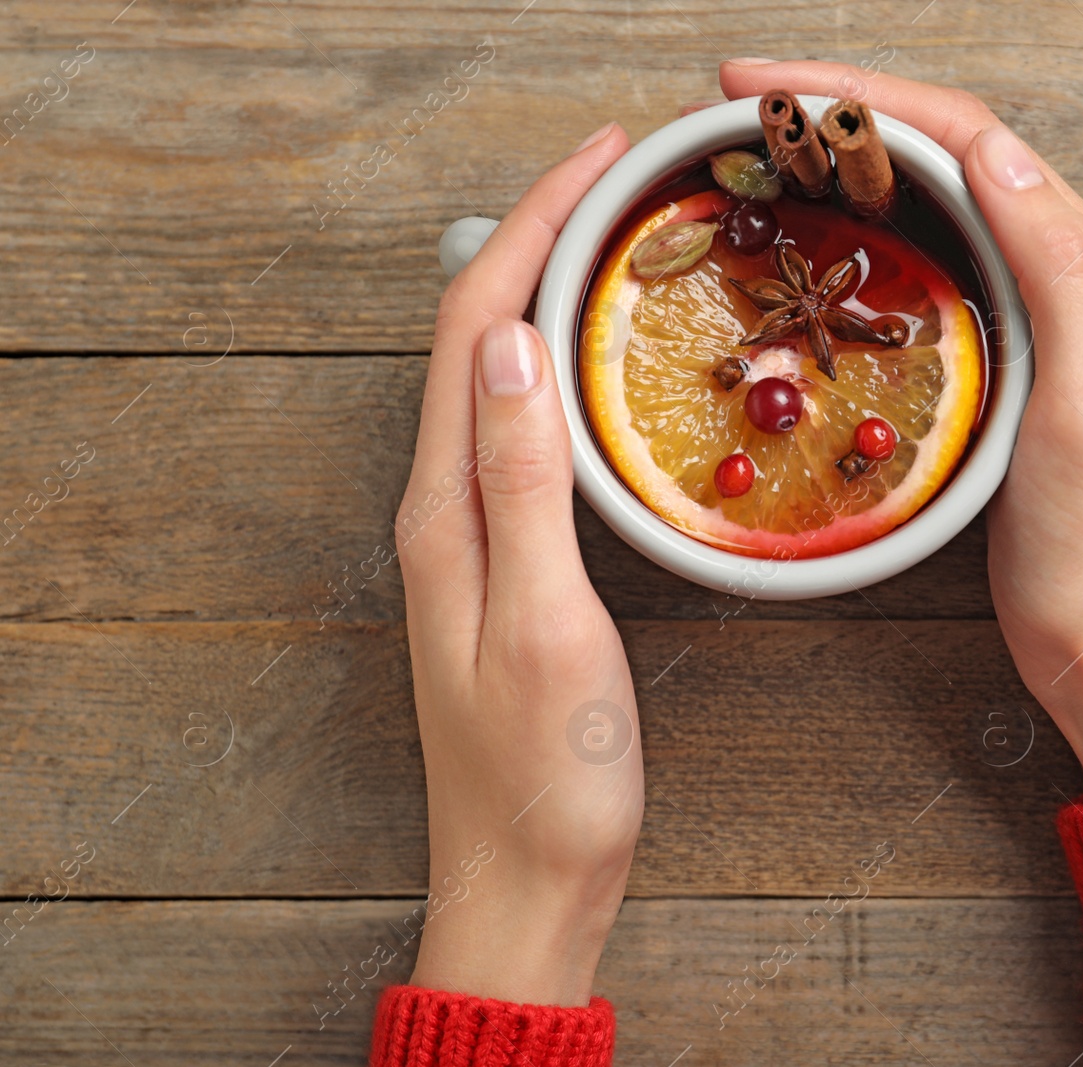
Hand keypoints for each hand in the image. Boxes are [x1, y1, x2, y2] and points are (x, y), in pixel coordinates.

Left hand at [396, 122, 642, 1004]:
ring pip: (495, 379)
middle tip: (620, 182)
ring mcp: (470, 536)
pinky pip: (519, 433)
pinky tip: (598, 370)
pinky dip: (558, 371)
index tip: (601, 162)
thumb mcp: (544, 621)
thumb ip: (523, 482)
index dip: (531, 227)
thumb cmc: (543, 777)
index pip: (472, 328)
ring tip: (613, 244)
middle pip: (473, 336)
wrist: (528, 881)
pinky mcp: (504, 563)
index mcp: (444, 511)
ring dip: (544, 294)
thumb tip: (507, 342)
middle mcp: (442, 509)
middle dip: (536, 237)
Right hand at [717, 61, 1082, 795]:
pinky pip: (922, 261)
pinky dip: (859, 229)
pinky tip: (814, 239)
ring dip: (846, 159)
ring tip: (765, 148)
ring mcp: (1027, 309)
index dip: (863, 96)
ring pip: (930, 198)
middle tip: (744, 102)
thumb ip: (1061, 272)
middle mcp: (1063, 266)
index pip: (969, 137)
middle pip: (944, 150)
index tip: (767, 85)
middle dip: (842, 108)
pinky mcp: (994, 355)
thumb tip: (995, 152)